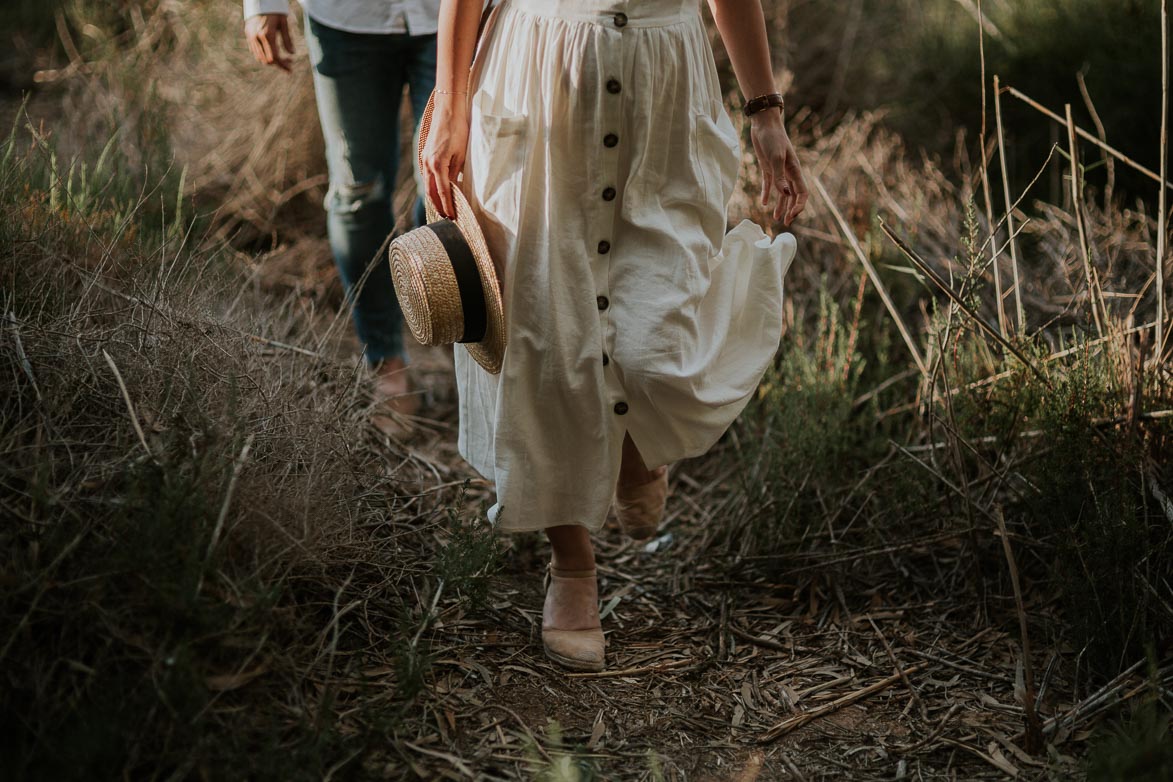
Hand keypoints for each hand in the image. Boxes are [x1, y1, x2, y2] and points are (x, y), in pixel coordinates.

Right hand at [245, 14, 293, 71]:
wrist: (260, 0)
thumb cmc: (275, 10)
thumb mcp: (284, 24)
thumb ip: (287, 40)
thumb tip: (292, 53)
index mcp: (267, 34)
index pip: (275, 57)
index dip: (283, 65)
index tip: (290, 69)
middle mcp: (257, 37)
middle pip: (267, 60)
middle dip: (279, 63)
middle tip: (289, 62)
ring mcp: (251, 36)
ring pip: (260, 57)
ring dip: (271, 61)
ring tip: (282, 58)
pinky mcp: (248, 34)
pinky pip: (255, 51)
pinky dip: (263, 55)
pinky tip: (272, 52)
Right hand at [421, 93, 470, 218]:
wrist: (447, 111)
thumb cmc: (458, 130)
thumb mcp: (461, 154)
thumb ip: (456, 173)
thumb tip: (455, 188)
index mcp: (437, 165)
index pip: (443, 192)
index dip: (448, 206)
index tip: (452, 217)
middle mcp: (427, 164)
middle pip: (431, 192)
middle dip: (438, 206)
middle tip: (446, 218)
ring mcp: (424, 159)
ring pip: (427, 185)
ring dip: (434, 197)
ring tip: (442, 209)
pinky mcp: (425, 155)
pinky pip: (427, 176)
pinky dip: (432, 186)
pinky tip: (438, 191)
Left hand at [750, 109, 806, 226]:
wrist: (764, 124)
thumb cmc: (772, 138)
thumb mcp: (775, 158)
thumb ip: (780, 177)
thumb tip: (786, 195)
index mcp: (795, 171)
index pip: (802, 193)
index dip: (798, 207)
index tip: (791, 218)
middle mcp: (788, 172)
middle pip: (793, 196)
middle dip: (790, 210)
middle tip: (785, 223)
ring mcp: (778, 170)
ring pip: (782, 193)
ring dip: (780, 206)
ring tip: (776, 218)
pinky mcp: (767, 167)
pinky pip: (769, 184)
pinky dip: (768, 194)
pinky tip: (765, 203)